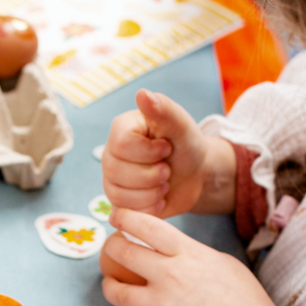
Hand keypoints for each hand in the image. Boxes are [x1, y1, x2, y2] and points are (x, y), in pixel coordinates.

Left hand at [101, 208, 305, 305]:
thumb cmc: (241, 297)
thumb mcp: (219, 261)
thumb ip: (189, 252)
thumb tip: (166, 247)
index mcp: (187, 254)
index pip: (146, 226)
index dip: (125, 217)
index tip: (116, 216)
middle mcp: (170, 276)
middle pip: (122, 253)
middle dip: (109, 246)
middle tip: (110, 246)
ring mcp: (161, 304)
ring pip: (116, 291)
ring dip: (109, 284)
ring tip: (112, 281)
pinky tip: (137, 304)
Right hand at [102, 89, 236, 218]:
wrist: (196, 175)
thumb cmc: (187, 146)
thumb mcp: (181, 125)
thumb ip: (163, 109)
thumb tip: (142, 93)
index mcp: (121, 129)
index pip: (121, 144)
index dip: (149, 151)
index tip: (166, 147)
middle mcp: (110, 154)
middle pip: (117, 172)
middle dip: (152, 175)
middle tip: (168, 168)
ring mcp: (111, 180)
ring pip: (119, 195)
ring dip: (152, 192)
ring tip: (164, 182)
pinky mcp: (118, 202)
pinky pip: (125, 212)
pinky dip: (149, 208)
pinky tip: (158, 197)